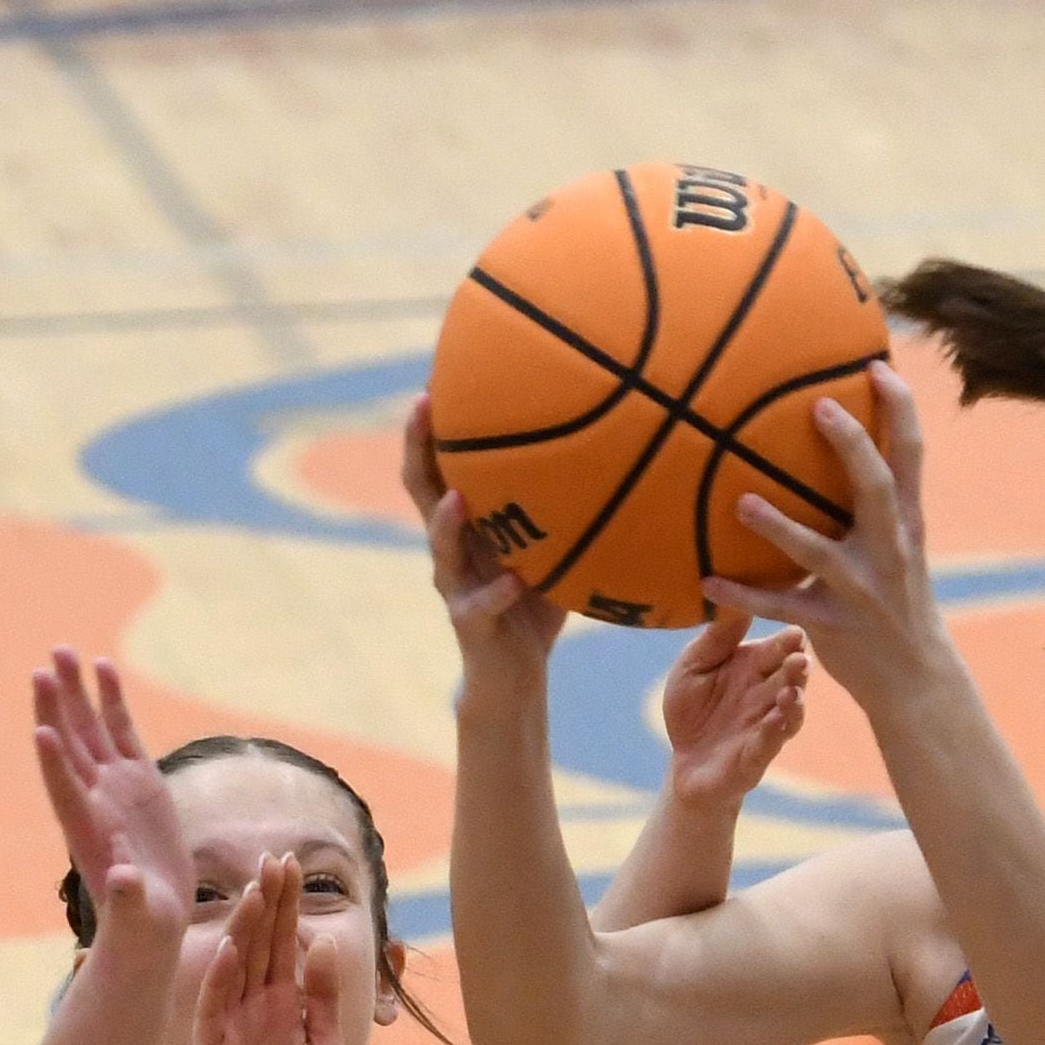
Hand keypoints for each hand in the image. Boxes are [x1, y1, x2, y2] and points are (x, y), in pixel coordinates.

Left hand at [34, 650, 190, 946]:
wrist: (148, 922)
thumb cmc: (139, 927)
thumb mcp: (136, 916)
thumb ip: (127, 897)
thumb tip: (122, 882)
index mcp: (89, 834)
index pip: (66, 792)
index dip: (54, 763)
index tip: (41, 730)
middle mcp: (96, 802)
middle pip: (71, 748)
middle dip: (58, 709)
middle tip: (46, 666)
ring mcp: (116, 787)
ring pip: (90, 730)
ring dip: (76, 692)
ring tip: (64, 651)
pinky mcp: (141, 783)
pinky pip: (122, 732)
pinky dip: (111, 702)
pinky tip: (104, 667)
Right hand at [191, 856, 353, 1044]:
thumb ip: (326, 1001)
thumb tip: (326, 944)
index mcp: (283, 1003)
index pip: (284, 943)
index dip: (286, 905)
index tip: (291, 864)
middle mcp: (253, 1007)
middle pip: (259, 945)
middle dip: (267, 904)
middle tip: (274, 861)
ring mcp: (230, 1026)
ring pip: (235, 969)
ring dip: (244, 931)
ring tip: (256, 894)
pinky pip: (213, 1010)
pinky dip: (220, 980)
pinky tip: (229, 950)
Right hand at [401, 396, 567, 683]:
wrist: (515, 674)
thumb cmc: (538, 603)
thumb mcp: (555, 545)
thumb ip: (569, 507)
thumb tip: (625, 451)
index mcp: (468, 522)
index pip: (442, 460)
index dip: (436, 419)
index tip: (441, 370)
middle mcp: (452, 546)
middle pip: (421, 487)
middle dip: (419, 445)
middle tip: (423, 404)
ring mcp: (456, 584)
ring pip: (440, 546)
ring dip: (447, 522)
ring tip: (458, 497)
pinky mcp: (470, 623)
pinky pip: (479, 605)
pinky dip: (496, 592)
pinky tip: (513, 580)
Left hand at [659, 610, 808, 808]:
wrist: (683, 763)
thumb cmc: (691, 709)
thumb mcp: (692, 667)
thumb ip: (714, 640)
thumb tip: (735, 602)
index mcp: (754, 667)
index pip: (777, 649)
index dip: (787, 641)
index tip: (795, 631)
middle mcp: (767, 694)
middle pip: (790, 677)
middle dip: (797, 668)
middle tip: (800, 657)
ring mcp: (766, 726)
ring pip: (789, 711)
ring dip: (794, 701)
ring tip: (791, 690)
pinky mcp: (756, 756)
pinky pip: (769, 744)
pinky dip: (774, 732)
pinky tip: (774, 720)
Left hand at [700, 363, 961, 710]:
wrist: (915, 677)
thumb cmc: (897, 600)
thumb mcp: (900, 547)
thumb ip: (877, 503)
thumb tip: (844, 444)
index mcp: (908, 523)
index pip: (912, 454)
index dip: (900, 407)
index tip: (875, 365)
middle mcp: (890, 549)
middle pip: (876, 487)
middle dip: (852, 446)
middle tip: (817, 408)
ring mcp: (861, 590)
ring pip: (817, 552)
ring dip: (778, 527)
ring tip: (740, 501)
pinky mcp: (830, 626)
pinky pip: (781, 607)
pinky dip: (743, 595)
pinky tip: (707, 580)